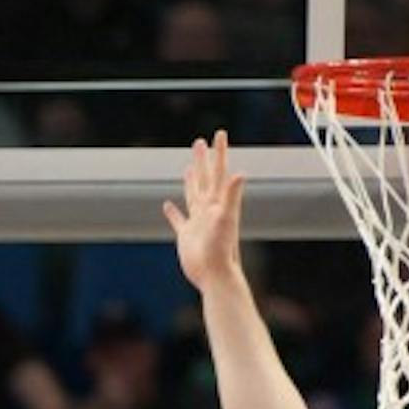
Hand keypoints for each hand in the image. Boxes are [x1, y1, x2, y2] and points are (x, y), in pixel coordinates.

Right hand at [163, 131, 246, 290]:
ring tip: (187, 168)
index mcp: (218, 202)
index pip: (218, 172)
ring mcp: (197, 222)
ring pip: (192, 195)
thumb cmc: (222, 249)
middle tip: (200, 142)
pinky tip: (167, 206)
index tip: (219, 133)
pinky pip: (178, 220)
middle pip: (205, 179)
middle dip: (203, 160)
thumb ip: (231, 195)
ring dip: (190, 181)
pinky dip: (172, 212)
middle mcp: (208, 209)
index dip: (218, 153)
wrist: (214, 275)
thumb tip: (240, 173)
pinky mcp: (186, 236)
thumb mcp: (226, 218)